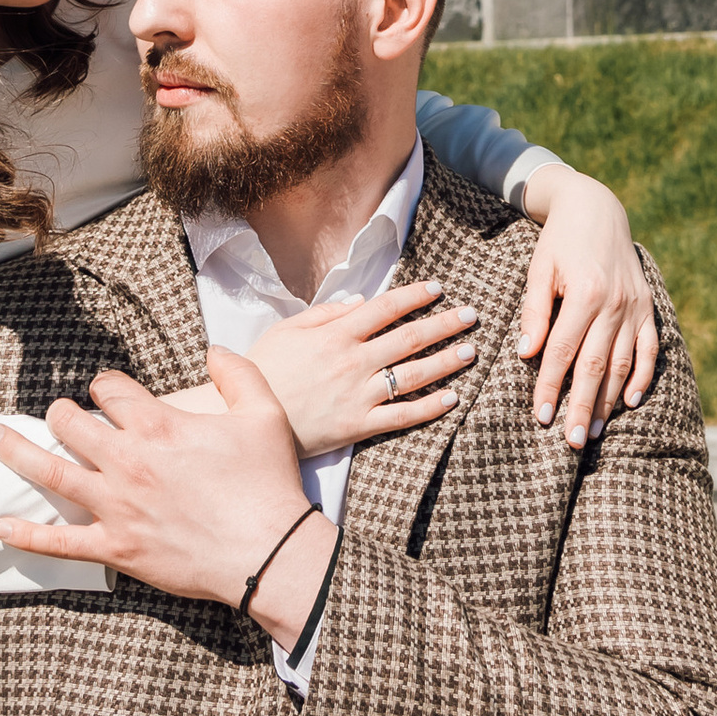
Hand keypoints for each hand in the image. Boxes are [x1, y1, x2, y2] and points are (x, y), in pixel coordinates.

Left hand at [0, 352, 333, 638]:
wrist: (269, 552)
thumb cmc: (268, 484)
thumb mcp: (265, 414)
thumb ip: (239, 373)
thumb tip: (214, 351)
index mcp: (159, 426)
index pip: (110, 390)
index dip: (106, 385)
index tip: (108, 391)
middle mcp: (128, 461)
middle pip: (71, 424)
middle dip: (60, 413)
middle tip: (58, 415)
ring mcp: (116, 506)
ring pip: (50, 471)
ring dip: (17, 452)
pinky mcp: (115, 548)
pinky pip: (60, 542)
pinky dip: (26, 535)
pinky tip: (1, 526)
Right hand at [241, 276, 477, 456]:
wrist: (244, 418)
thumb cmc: (264, 370)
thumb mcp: (287, 330)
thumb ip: (325, 313)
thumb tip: (360, 302)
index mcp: (336, 334)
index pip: (386, 308)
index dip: (415, 296)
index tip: (438, 289)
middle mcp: (353, 361)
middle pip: (410, 338)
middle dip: (445, 324)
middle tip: (471, 316)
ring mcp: (358, 395)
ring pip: (413, 375)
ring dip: (446, 361)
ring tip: (469, 351)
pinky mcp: (358, 426)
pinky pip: (401, 416)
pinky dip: (429, 408)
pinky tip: (452, 399)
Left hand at [516, 171, 659, 447]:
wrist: (597, 208)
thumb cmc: (559, 241)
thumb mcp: (539, 269)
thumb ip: (534, 311)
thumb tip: (526, 353)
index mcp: (585, 293)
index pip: (563, 352)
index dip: (551, 386)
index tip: (541, 417)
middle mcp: (615, 303)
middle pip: (595, 365)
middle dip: (581, 406)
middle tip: (570, 441)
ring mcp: (635, 307)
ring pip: (623, 363)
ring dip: (608, 400)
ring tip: (592, 429)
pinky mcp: (648, 306)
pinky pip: (650, 349)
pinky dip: (642, 377)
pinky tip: (630, 401)